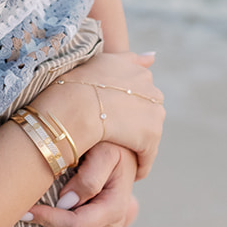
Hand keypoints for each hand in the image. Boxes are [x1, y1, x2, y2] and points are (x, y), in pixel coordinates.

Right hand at [32, 51, 163, 179]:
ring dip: (135, 142)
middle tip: (112, 134)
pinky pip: (147, 155)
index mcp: (134, 66)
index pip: (138, 87)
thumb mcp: (99, 62)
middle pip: (146, 109)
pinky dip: (139, 163)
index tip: (113, 114)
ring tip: (117, 153)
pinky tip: (127, 170)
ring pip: (148, 132)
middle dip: (134, 122)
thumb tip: (153, 56)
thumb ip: (128, 59)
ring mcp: (152, 111)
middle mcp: (149, 86)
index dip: (125, 103)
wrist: (73, 108)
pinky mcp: (150, 136)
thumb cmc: (73, 86)